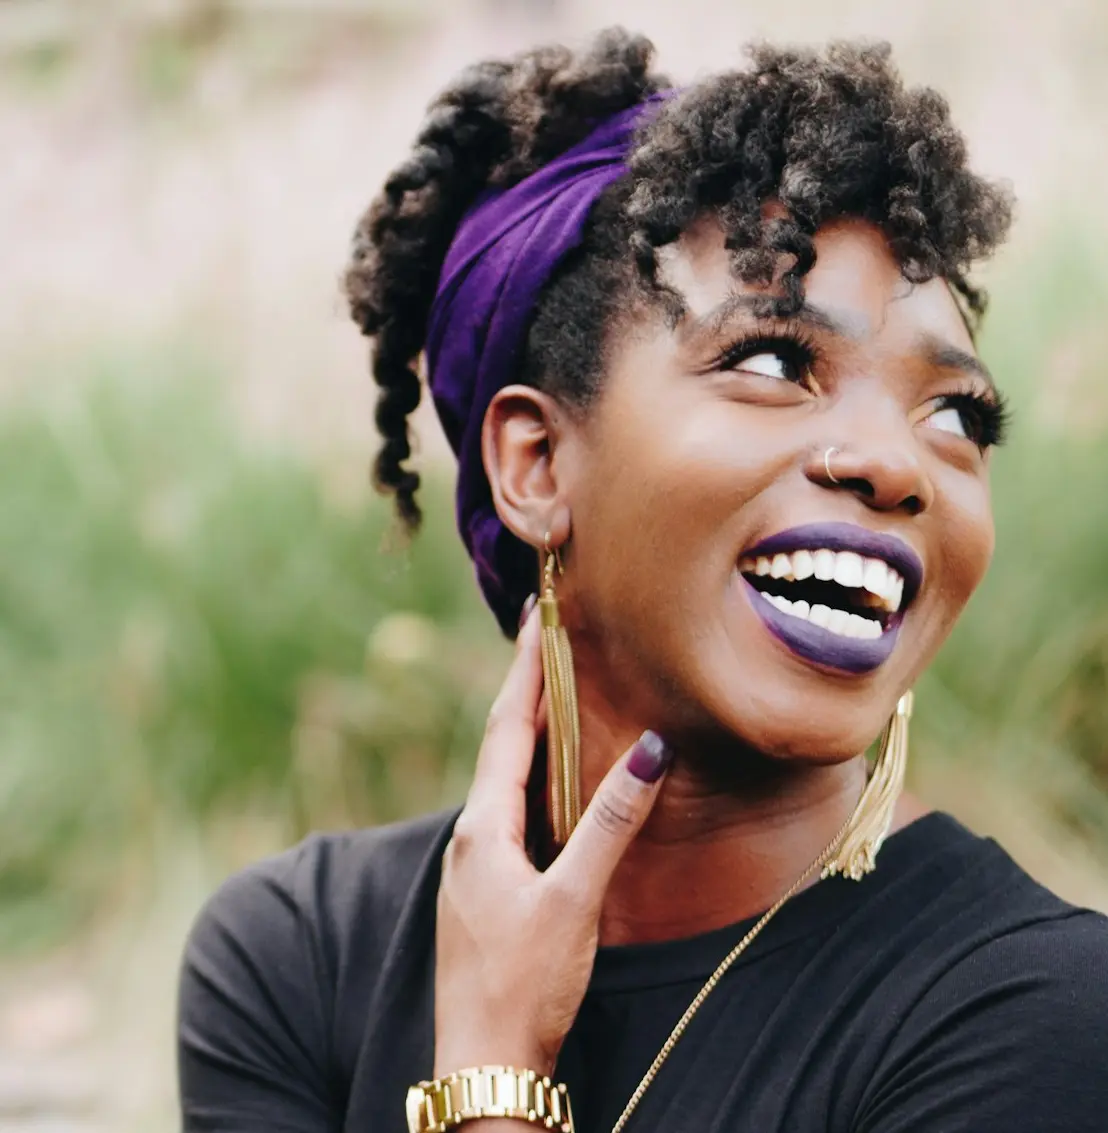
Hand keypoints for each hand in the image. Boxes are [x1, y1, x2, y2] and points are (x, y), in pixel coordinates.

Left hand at [433, 601, 672, 1077]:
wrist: (484, 1064)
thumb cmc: (524, 986)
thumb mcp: (573, 901)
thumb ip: (610, 825)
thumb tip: (648, 752)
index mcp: (483, 829)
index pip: (507, 729)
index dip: (524, 673)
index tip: (535, 620)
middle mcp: (471, 837)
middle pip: (500, 746)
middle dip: (524, 691)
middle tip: (544, 641)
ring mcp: (475, 865)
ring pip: (502, 781)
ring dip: (526, 734)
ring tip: (550, 695)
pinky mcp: (486, 890)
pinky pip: (508, 812)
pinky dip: (530, 778)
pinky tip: (547, 785)